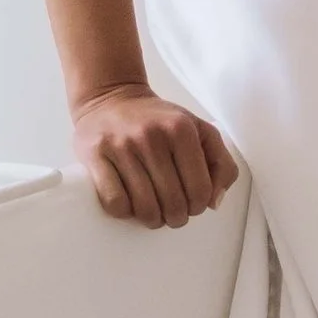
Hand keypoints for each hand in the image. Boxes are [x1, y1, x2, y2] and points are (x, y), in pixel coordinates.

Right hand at [72, 81, 238, 227]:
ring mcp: (122, 146)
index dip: (199, 206)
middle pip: (173, 201)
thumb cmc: (158, 120)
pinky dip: (125, 213)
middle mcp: (152, 136)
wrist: (111, 98)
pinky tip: (131, 206)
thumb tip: (215, 202)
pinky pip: (115, 202)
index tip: (193, 206)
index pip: (200, 189)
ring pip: (144, 206)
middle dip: (177, 217)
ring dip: (153, 220)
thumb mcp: (200, 130)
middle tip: (174, 215)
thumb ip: (221, 163)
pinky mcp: (96, 155)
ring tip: (154, 215)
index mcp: (182, 130)